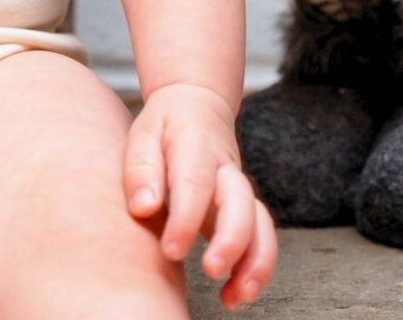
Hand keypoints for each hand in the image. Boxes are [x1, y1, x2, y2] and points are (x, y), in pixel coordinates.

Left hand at [124, 81, 276, 308]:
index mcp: (195, 146)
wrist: (197, 104)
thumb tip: (142, 209)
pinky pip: (261, 239)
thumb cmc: (164, 125)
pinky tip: (234, 295)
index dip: (186, 219)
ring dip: (255, 263)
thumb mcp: (144, 133)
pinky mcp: (246, 209)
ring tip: (234, 298)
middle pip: (240, 204)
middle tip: (210, 270)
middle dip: (231, 241)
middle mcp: (226, 169)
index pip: (194, 183)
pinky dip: (256, 269)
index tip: (171, 250)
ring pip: (261, 225)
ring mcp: (240, 190)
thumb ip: (140, 169)